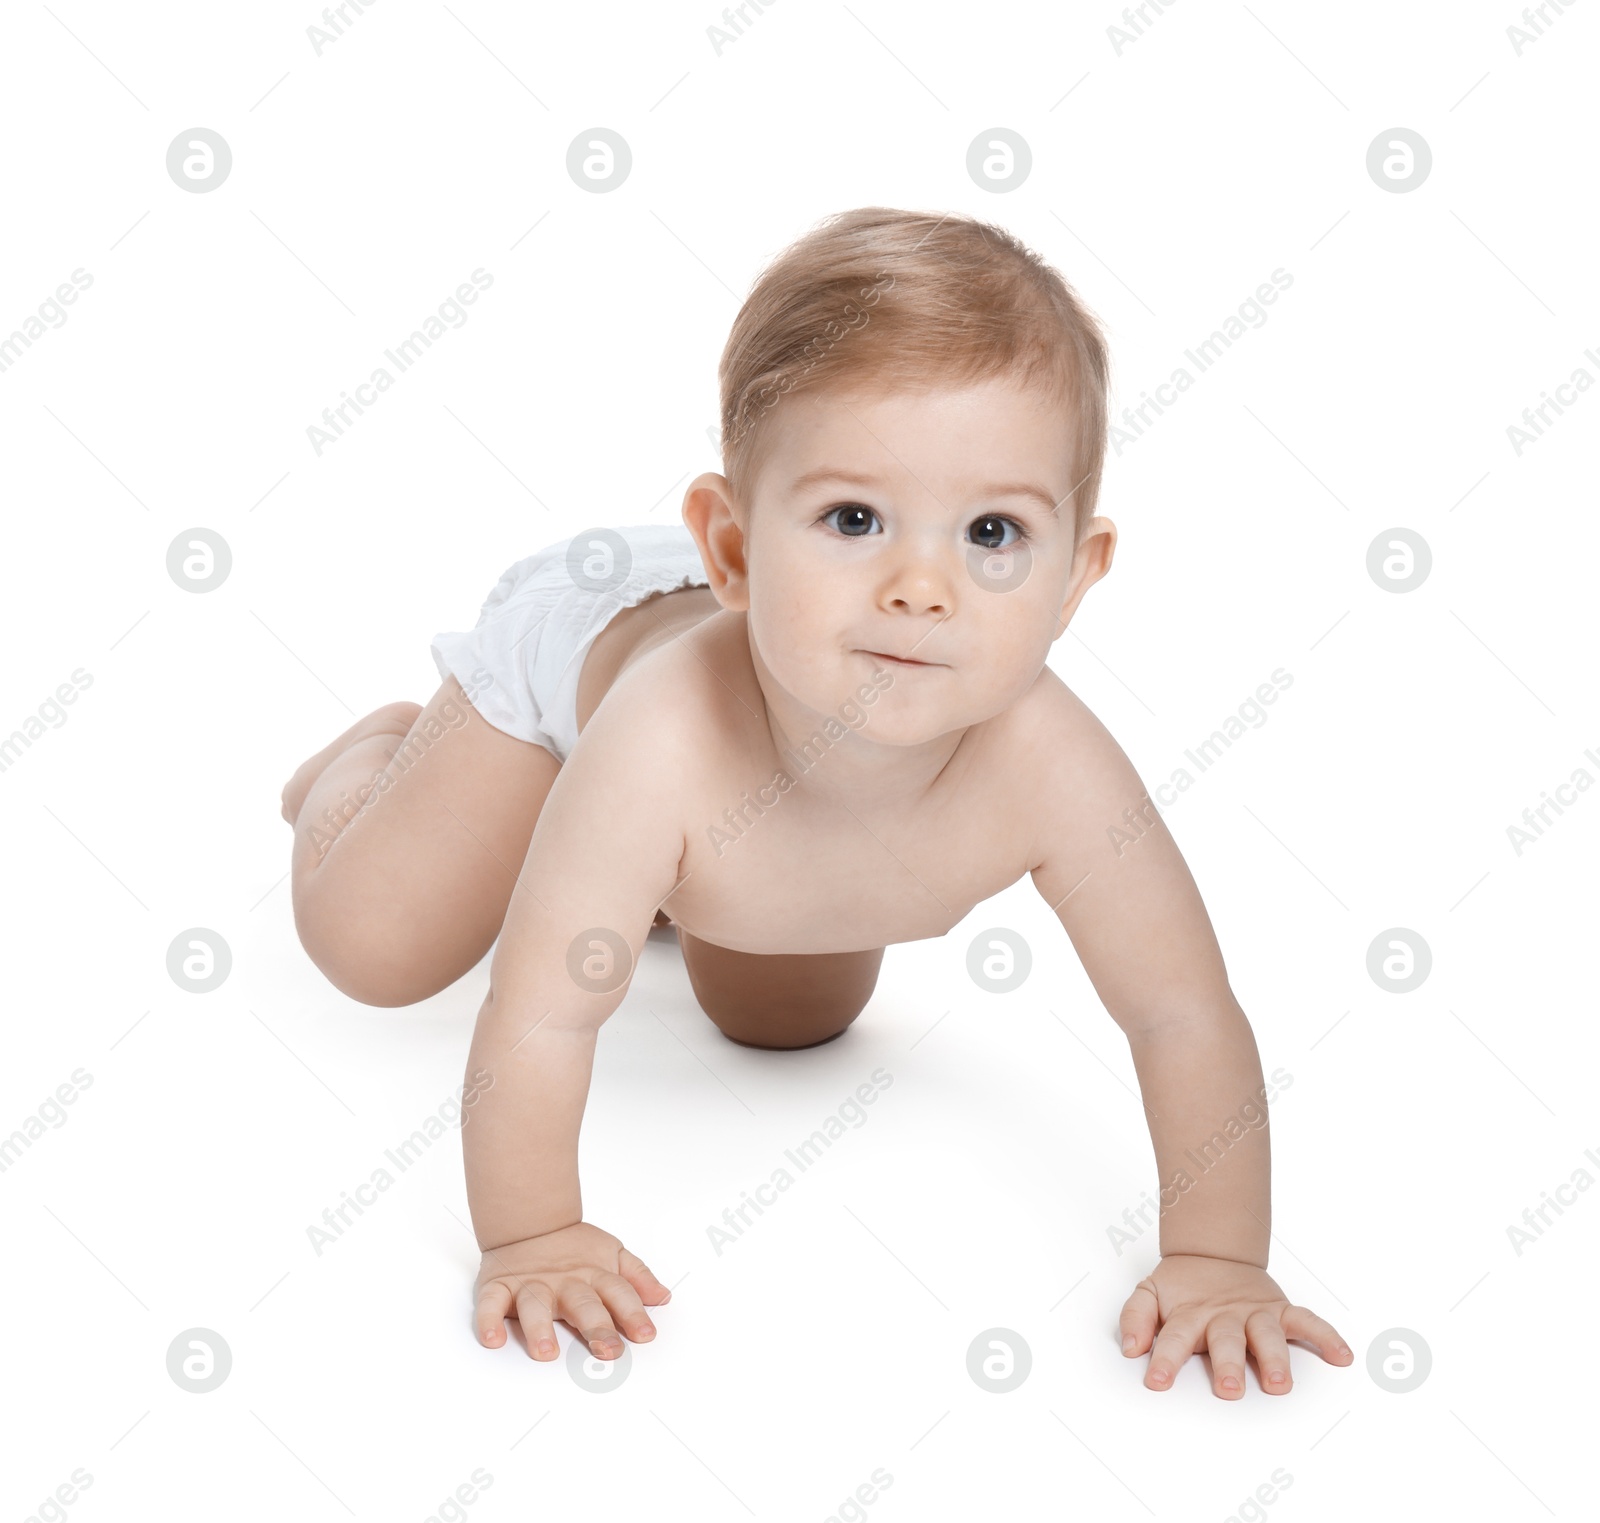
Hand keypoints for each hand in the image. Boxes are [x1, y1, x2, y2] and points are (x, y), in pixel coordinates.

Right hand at [474, 1221, 670, 1360]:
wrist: (529, 1219)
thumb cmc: (573, 1247)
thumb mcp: (612, 1254)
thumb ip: (637, 1277)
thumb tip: (663, 1297)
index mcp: (593, 1275)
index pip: (618, 1293)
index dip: (632, 1313)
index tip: (646, 1334)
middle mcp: (563, 1282)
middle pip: (582, 1304)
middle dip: (596, 1327)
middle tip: (609, 1351)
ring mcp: (530, 1284)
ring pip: (534, 1306)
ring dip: (539, 1329)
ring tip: (546, 1352)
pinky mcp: (498, 1287)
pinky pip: (490, 1304)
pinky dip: (488, 1321)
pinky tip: (492, 1339)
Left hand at [1119, 1253, 1351, 1397]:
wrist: (1213, 1252)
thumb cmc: (1183, 1286)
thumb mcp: (1150, 1293)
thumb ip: (1136, 1317)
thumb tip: (1130, 1347)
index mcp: (1191, 1315)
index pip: (1175, 1339)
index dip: (1165, 1359)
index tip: (1157, 1381)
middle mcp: (1225, 1316)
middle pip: (1227, 1342)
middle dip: (1228, 1366)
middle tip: (1228, 1389)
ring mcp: (1255, 1314)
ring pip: (1267, 1336)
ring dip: (1275, 1359)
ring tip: (1279, 1383)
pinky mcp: (1280, 1311)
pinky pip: (1308, 1322)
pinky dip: (1326, 1337)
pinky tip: (1341, 1356)